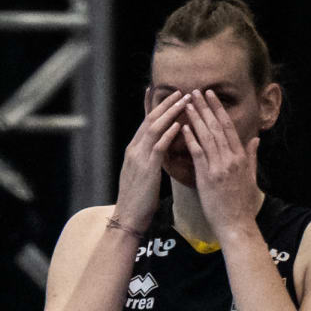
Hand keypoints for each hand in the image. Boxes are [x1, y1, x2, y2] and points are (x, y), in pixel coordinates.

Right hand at [111, 89, 186, 231]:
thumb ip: (148, 159)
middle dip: (165, 104)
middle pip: (150, 120)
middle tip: (181, 92)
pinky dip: (168, 134)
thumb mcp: (142, 174)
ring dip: (170, 113)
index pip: (145, 122)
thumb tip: (158, 151)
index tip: (163, 92)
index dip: (154, 106)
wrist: (127, 217)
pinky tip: (179, 125)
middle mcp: (134, 149)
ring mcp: (139, 158)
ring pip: (154, 128)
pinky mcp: (147, 169)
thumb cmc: (137, 200)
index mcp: (133, 150)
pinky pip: (158, 147)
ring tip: (184, 101)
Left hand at [176, 90, 263, 244]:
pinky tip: (183, 127)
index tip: (210, 96)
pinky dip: (191, 139)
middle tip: (196, 91)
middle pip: (216, 127)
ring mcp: (219, 167)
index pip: (228, 127)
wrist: (236, 224)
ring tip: (187, 103)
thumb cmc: (241, 204)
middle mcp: (231, 158)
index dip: (218, 109)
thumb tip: (255, 140)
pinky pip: (198, 153)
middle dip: (205, 107)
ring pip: (206, 136)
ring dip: (196, 118)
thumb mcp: (250, 177)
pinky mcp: (208, 177)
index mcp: (241, 157)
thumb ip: (252, 156)